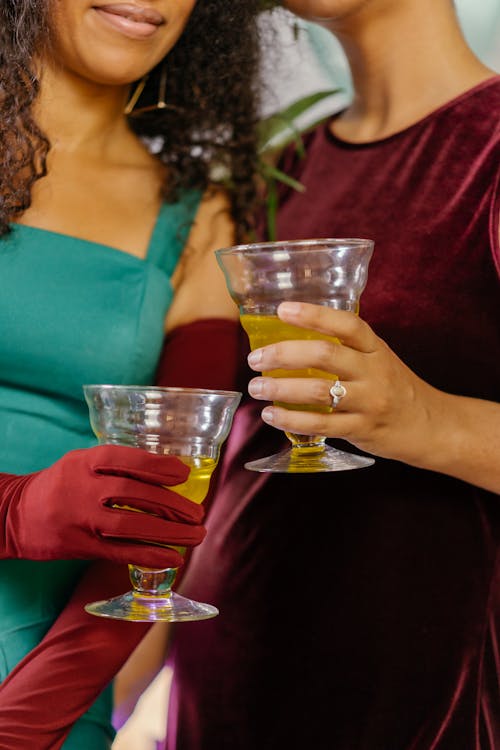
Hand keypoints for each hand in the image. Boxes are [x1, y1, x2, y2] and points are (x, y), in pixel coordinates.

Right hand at [0, 444, 204, 566]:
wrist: (13, 515)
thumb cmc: (60, 485)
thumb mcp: (80, 463)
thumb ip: (115, 465)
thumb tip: (166, 471)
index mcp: (83, 462)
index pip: (125, 459)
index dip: (156, 466)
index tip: (183, 474)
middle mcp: (82, 488)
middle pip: (133, 493)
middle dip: (171, 504)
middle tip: (198, 512)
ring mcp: (80, 519)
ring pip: (130, 525)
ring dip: (168, 532)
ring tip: (196, 535)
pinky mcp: (80, 546)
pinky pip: (119, 552)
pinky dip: (149, 556)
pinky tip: (174, 558)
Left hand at [246, 301, 444, 468]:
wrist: (429, 425)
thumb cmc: (394, 388)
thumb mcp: (377, 359)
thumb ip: (345, 350)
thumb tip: (290, 341)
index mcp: (375, 348)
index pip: (346, 323)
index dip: (314, 314)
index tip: (282, 309)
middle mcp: (373, 372)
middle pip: (324, 355)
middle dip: (283, 354)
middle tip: (255, 358)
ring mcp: (369, 401)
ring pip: (319, 391)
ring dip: (281, 389)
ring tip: (256, 388)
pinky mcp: (361, 429)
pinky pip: (321, 424)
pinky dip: (292, 419)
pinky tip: (271, 415)